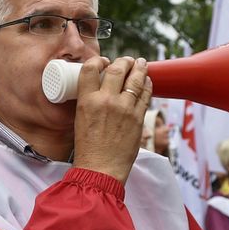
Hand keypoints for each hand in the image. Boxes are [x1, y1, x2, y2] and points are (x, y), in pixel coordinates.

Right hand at [72, 56, 151, 183]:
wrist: (101, 168)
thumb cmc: (88, 148)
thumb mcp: (80, 119)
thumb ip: (90, 102)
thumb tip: (100, 90)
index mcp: (86, 101)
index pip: (91, 68)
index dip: (99, 60)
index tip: (103, 62)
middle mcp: (106, 100)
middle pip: (117, 69)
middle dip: (124, 61)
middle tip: (126, 61)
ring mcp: (124, 108)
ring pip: (135, 79)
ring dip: (139, 68)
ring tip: (141, 63)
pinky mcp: (138, 117)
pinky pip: (146, 94)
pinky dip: (148, 84)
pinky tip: (147, 80)